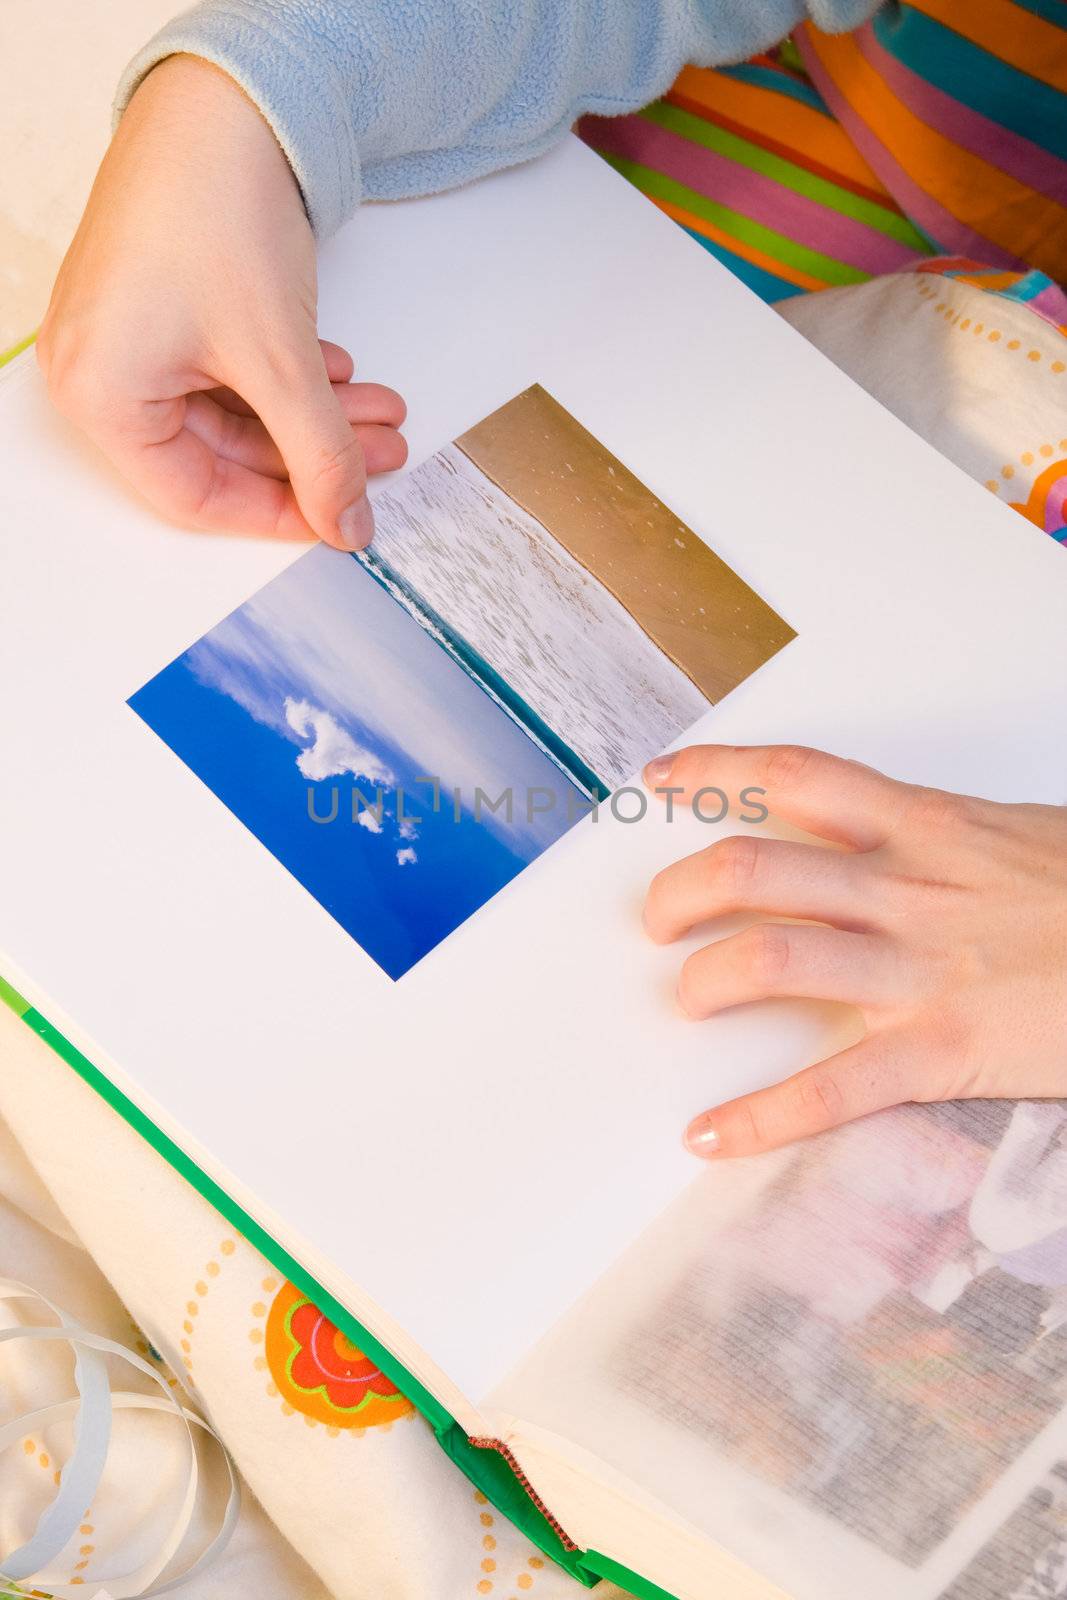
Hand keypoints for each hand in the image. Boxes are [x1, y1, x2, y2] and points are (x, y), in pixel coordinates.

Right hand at [37, 54, 405, 546]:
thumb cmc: (215, 210)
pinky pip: (224, 366)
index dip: (278, 512)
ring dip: (311, 414)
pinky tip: (339, 370)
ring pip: (233, 408)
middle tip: (379, 456)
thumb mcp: (281, 363)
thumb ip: (321, 458)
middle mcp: (98, 369)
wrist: (224, 100)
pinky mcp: (159, 303)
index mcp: (100, 396)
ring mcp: (126, 333)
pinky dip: (286, 375)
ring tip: (379, 412)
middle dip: (311, 452)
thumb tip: (346, 523)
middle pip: (220, 452)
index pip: (196, 496)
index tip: (340, 516)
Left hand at [642, 744, 1066, 1158]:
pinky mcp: (943, 1049)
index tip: (660, 782)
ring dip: (704, 980)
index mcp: (928, 826)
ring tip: (686, 998)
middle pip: (752, 867)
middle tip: (658, 919)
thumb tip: (887, 835)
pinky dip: (759, 1116)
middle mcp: (908, 887)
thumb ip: (944, 837)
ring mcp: (920, 968)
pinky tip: (710, 1134)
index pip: (795, 777)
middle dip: (681, 891)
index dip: (715, 772)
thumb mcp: (1022, 838)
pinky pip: (831, 1087)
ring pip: (772, 956)